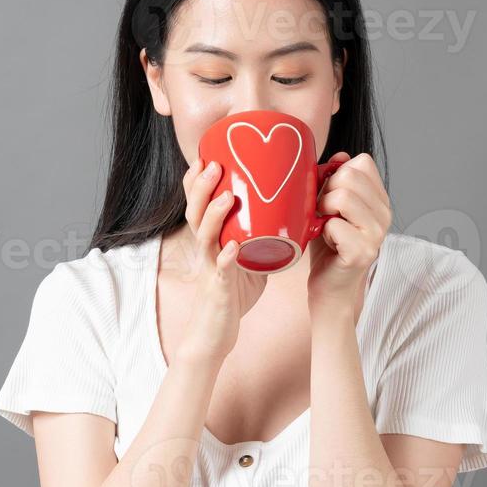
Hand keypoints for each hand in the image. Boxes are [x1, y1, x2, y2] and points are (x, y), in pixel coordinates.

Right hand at [175, 158, 269, 364]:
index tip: (206, 154)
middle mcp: (205, 249)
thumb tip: (291, 210)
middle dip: (201, 187)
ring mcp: (209, 268)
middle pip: (195, 211)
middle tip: (212, 164)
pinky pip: (219, 271)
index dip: (197, 180)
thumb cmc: (233, 292)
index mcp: (210, 238)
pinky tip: (233, 247)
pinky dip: (225, 257)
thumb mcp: (248, 256)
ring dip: (212, 215)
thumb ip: (261, 234)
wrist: (217, 331)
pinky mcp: (218, 288)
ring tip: (224, 196)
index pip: (198, 203)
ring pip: (204, 236)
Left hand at [307, 151, 390, 315]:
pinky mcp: (364, 252)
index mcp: (379, 199)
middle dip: (326, 191)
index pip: (361, 162)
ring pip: (342, 196)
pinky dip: (323, 232)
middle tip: (322, 214)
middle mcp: (385, 214)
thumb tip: (340, 155)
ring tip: (325, 226)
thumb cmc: (327, 246)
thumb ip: (335, 180)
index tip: (328, 196)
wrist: (328, 288)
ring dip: (323, 210)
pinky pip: (334, 224)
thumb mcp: (329, 206)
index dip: (336, 173)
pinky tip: (329, 244)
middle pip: (349, 176)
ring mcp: (377, 233)